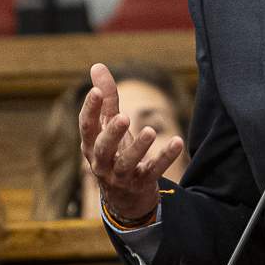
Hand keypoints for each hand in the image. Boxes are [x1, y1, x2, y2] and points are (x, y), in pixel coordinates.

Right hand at [79, 63, 183, 225]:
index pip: (87, 127)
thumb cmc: (114, 153)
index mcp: (91, 146)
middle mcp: (102, 163)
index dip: (90, 109)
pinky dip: (165, 157)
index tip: (96, 91)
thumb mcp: (108, 127)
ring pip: (127, 163)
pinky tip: (178, 142)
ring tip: (150, 131)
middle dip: (112, 133)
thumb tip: (97, 66)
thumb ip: (106, 99)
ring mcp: (121, 176)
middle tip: (124, 117)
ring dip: (138, 148)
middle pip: (104, 148)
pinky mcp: (141, 183)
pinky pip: (154, 171)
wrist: (124, 198)